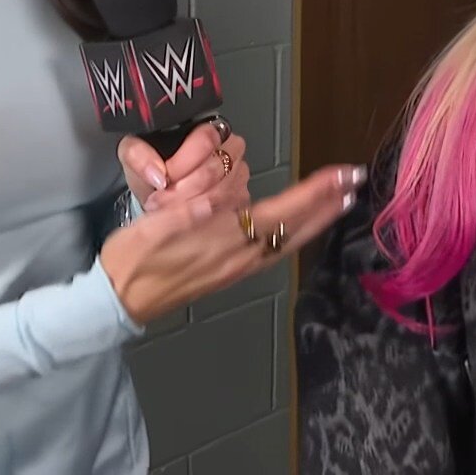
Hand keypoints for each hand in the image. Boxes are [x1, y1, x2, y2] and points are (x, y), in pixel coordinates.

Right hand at [100, 163, 367, 325]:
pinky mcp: (231, 273)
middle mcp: (239, 256)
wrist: (120, 299)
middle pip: (296, 229)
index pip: (282, 212)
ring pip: (289, 241)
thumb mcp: (151, 227)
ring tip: (338, 199)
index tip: (343, 174)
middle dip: (328, 204)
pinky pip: (274, 251)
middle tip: (355, 181)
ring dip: (317, 218)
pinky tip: (299, 227)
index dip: (315, 193)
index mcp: (223, 239)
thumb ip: (185, 214)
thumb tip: (214, 201)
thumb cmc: (133, 257)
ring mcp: (237, 267)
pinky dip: (296, 233)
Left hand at [119, 118, 248, 213]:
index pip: (206, 140)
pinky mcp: (241, 198)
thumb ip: (139, 155)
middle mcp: (230, 148)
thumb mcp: (133, 154)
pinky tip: (186, 219)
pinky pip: (228, 210)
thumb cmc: (152, 171)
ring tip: (168, 211)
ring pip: (222, 192)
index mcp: (207, 128)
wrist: (159, 192)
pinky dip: (204, 218)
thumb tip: (157, 173)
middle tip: (160, 201)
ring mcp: (239, 174)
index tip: (162, 180)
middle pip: (214, 169)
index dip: (182, 164)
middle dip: (183, 191)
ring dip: (191, 206)